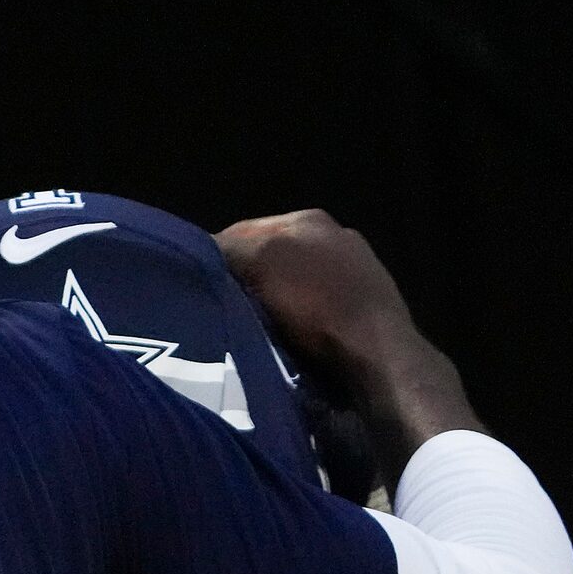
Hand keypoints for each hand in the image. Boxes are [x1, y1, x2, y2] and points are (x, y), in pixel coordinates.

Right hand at [217, 209, 472, 480]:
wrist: (376, 354)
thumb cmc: (316, 303)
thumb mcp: (261, 262)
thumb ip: (228, 248)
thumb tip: (200, 253)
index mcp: (307, 218)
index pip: (240, 231)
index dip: (214, 259)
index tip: (196, 291)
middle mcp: (333, 237)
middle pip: (266, 256)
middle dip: (243, 281)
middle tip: (220, 312)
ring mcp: (353, 271)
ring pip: (288, 283)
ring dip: (268, 303)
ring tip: (250, 329)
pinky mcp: (363, 306)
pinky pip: (311, 306)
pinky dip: (294, 319)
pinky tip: (286, 338)